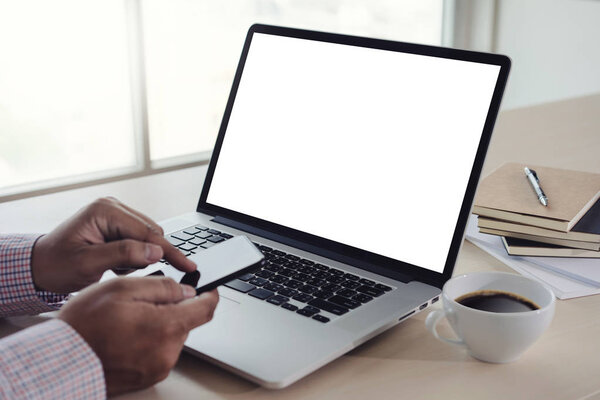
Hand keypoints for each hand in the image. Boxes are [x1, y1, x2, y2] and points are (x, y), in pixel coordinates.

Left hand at [31, 197, 195, 292]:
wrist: (38, 267)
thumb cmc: (56, 265)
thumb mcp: (89, 263)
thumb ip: (123, 254)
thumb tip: (155, 251)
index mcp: (105, 210)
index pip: (147, 232)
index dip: (168, 251)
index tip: (187, 266)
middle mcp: (113, 207)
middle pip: (151, 233)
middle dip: (147, 256)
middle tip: (126, 272)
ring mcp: (115, 214)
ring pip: (147, 238)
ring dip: (139, 258)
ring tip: (115, 269)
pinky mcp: (116, 224)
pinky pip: (139, 240)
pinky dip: (133, 257)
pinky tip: (116, 264)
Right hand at [58, 277, 218, 395]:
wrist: (60, 363)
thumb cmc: (85, 325)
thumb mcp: (122, 288)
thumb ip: (162, 287)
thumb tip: (186, 290)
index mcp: (166, 327)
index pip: (205, 309)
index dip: (209, 294)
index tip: (208, 288)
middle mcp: (167, 352)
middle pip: (185, 322)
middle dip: (173, 309)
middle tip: (143, 302)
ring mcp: (157, 368)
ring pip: (171, 337)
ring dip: (160, 325)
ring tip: (128, 321)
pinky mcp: (147, 378)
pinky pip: (159, 353)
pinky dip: (149, 342)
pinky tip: (126, 337)